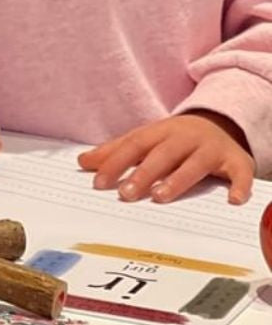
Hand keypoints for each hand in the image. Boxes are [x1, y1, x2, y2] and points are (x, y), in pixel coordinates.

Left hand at [77, 112, 254, 204]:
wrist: (221, 124)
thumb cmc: (176, 138)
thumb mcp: (147, 139)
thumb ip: (116, 151)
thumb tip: (83, 162)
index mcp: (160, 132)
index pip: (134, 145)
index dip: (115, 162)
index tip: (98, 182)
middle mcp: (185, 138)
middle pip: (162, 155)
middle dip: (142, 173)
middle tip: (125, 194)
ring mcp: (211, 149)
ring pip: (194, 164)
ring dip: (178, 180)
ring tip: (160, 196)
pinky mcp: (237, 161)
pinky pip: (240, 174)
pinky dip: (238, 187)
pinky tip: (233, 200)